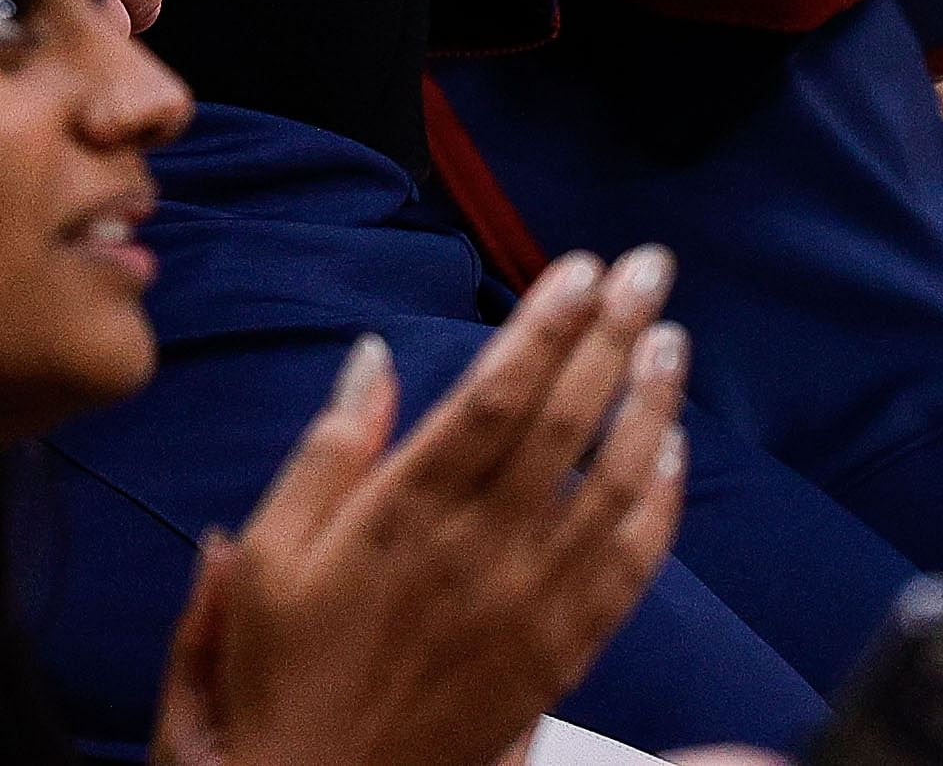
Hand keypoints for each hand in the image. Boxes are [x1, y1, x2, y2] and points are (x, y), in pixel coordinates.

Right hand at [149, 248, 691, 765]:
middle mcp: (480, 552)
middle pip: (566, 423)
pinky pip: (629, 572)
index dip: (547, 324)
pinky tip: (671, 454)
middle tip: (650, 270)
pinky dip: (660, 507)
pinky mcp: (559, 655)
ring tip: (672, 342)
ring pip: (613, 487)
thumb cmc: (282, 674)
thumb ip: (328, 453)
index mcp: (404, 514)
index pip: (497, 395)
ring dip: (650, 407)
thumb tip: (373, 358)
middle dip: (614, 336)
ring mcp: (529, 606)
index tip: (582, 268)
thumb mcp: (270, 556)